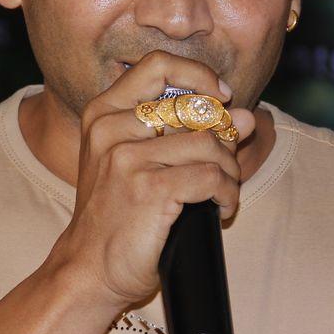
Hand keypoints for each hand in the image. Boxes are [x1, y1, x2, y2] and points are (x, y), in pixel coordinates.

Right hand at [48, 51, 255, 311]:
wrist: (89, 268)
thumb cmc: (115, 215)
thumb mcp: (136, 163)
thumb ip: (183, 133)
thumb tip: (244, 117)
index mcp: (102, 113)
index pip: (158, 65)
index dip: (199, 75)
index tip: (221, 99)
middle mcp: (110, 128)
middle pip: (194, 109)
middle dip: (223, 138)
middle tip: (224, 166)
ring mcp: (127, 158)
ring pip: (209, 144)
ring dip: (229, 171)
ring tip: (223, 192)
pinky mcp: (149, 189)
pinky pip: (211, 177)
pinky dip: (227, 194)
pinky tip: (221, 209)